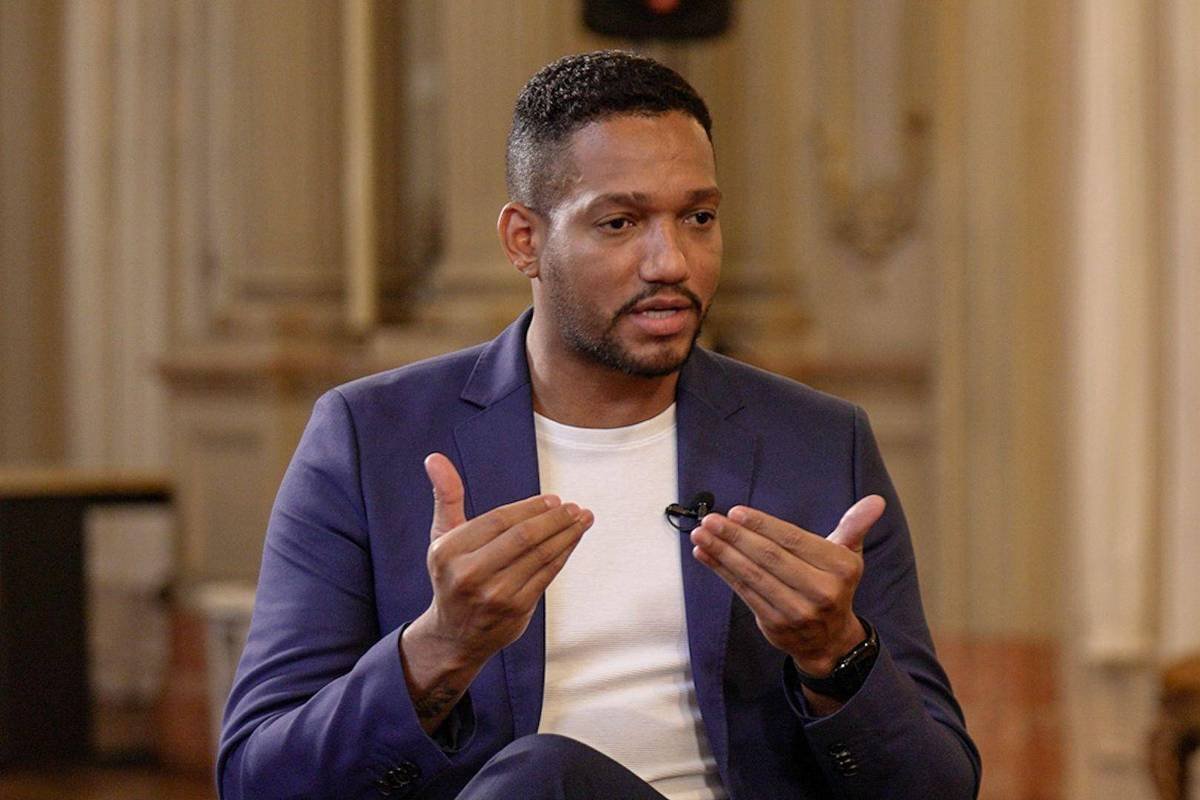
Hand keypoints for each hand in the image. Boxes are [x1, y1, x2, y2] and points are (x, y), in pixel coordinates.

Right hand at [414, 452, 592, 664]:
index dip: (530, 507)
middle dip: (555, 519)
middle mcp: (469, 574)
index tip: (554, 499)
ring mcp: (494, 594)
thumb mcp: (442, 536)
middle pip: (523, 537)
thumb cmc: (452, 575)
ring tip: (583, 519)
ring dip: (567, 534)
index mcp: (448, 551)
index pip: (499, 520)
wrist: (454, 635)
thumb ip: (446, 496)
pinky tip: (573, 541)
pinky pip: (547, 575)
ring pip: (540, 555)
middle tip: (575, 508)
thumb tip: (434, 457)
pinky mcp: (515, 610)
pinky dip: (564, 554)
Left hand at [689, 496, 884, 675]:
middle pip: (770, 557)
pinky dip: (721, 571)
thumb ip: (854, 526)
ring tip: (701, 534)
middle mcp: (822, 591)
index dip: (763, 525)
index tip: (736, 512)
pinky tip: (705, 554)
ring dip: (722, 553)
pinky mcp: (776, 624)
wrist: (830, 640)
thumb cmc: (833, 585)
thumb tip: (875, 501)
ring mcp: (798, 611)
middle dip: (736, 536)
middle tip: (710, 519)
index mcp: (840, 568)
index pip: (794, 540)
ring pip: (753, 575)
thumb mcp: (848, 556)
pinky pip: (743, 592)